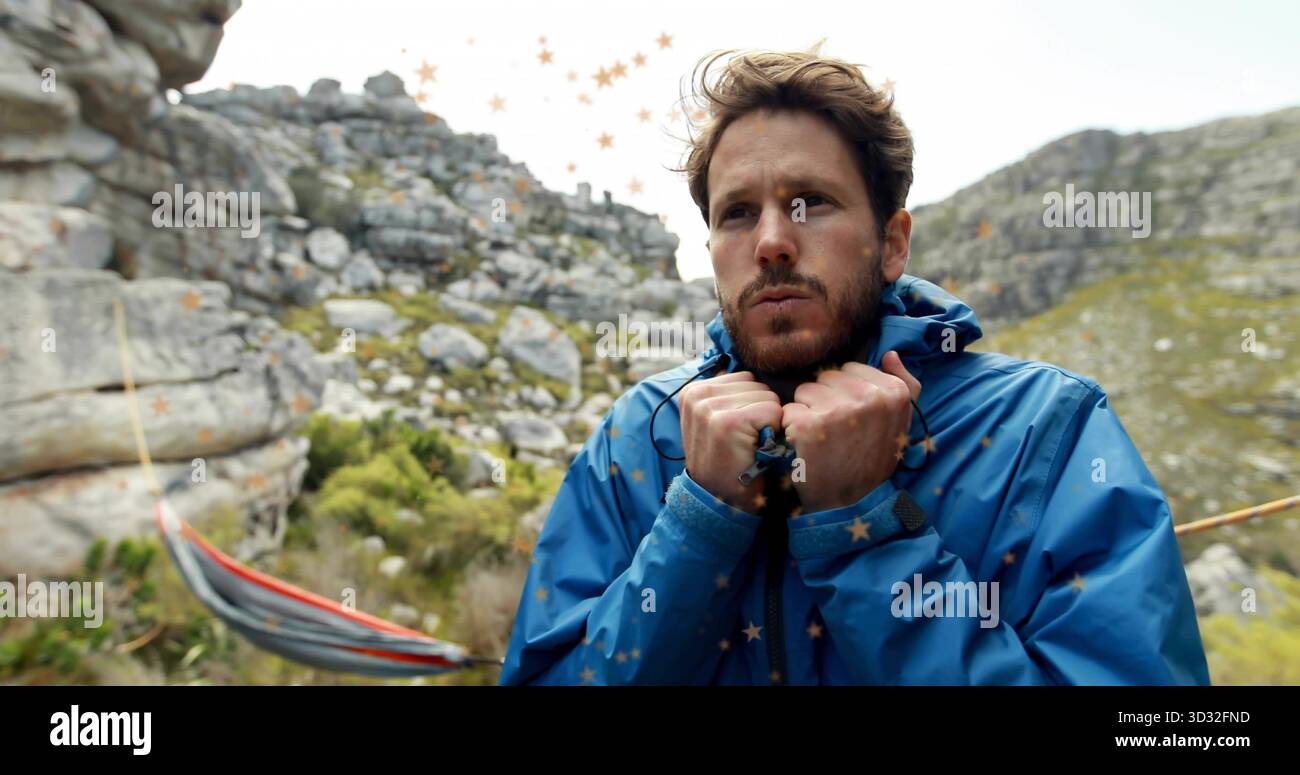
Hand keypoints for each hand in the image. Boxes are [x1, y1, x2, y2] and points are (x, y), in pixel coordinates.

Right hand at [678, 370, 782, 511]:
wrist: (718, 503)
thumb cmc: (726, 464)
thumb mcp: (715, 423)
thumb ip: (728, 396)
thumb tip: (754, 371)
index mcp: (693, 391)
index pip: (746, 379)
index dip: (752, 407)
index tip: (737, 433)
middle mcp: (697, 394)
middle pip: (758, 385)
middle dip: (761, 413)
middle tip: (745, 442)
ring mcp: (709, 407)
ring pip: (768, 397)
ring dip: (768, 423)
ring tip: (749, 446)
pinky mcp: (727, 421)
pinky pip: (772, 411)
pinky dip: (773, 432)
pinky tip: (755, 450)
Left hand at [780, 351, 921, 513]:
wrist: (851, 504)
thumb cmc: (873, 460)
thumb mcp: (901, 424)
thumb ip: (904, 385)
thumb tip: (890, 354)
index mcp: (894, 393)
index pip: (851, 369)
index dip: (846, 393)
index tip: (853, 419)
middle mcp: (868, 398)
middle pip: (826, 377)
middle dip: (825, 399)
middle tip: (835, 431)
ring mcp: (837, 410)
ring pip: (805, 390)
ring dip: (807, 412)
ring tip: (821, 439)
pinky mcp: (808, 424)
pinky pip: (789, 410)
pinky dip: (792, 428)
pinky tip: (806, 447)